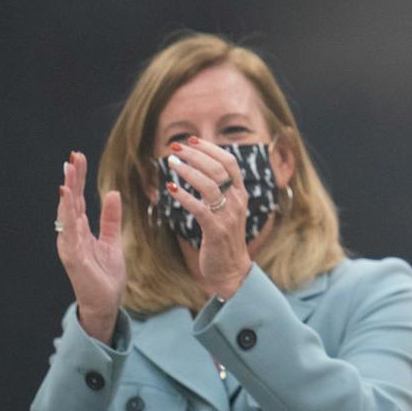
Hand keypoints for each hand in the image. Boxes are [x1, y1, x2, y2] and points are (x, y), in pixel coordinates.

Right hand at [56, 151, 125, 342]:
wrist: (106, 302)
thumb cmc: (105, 274)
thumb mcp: (113, 240)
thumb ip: (111, 218)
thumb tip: (113, 192)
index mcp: (81, 231)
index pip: (79, 200)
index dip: (79, 179)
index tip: (78, 158)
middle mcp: (72, 235)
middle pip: (71, 203)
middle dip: (72, 179)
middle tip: (73, 157)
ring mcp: (71, 246)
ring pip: (68, 215)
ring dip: (68, 193)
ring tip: (67, 174)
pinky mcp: (73, 257)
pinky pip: (70, 233)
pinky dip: (68, 216)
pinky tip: (67, 200)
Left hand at [164, 138, 252, 299]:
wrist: (231, 270)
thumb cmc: (224, 239)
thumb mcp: (228, 211)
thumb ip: (220, 191)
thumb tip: (203, 169)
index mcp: (241, 194)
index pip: (230, 162)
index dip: (211, 148)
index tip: (192, 139)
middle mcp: (238, 201)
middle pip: (218, 169)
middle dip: (196, 155)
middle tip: (175, 148)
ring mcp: (228, 216)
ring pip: (210, 185)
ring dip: (188, 171)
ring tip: (171, 163)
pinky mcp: (216, 230)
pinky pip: (198, 208)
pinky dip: (184, 196)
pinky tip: (170, 189)